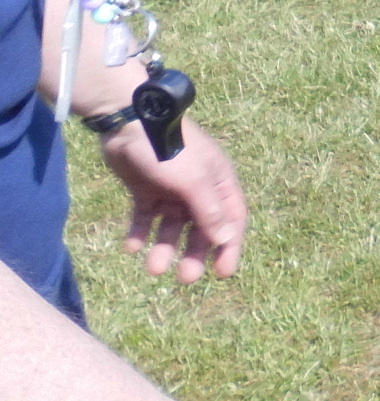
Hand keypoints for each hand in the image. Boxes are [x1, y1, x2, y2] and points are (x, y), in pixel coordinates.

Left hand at [98, 120, 248, 282]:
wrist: (129, 122)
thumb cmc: (170, 149)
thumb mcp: (194, 182)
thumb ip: (210, 211)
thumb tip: (226, 240)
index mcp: (219, 183)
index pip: (231, 221)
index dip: (229, 247)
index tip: (223, 273)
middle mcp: (199, 188)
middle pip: (201, 228)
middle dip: (194, 253)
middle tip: (185, 278)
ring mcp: (171, 189)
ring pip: (172, 227)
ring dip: (165, 247)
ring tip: (152, 268)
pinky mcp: (145, 189)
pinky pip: (146, 218)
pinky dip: (141, 233)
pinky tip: (132, 247)